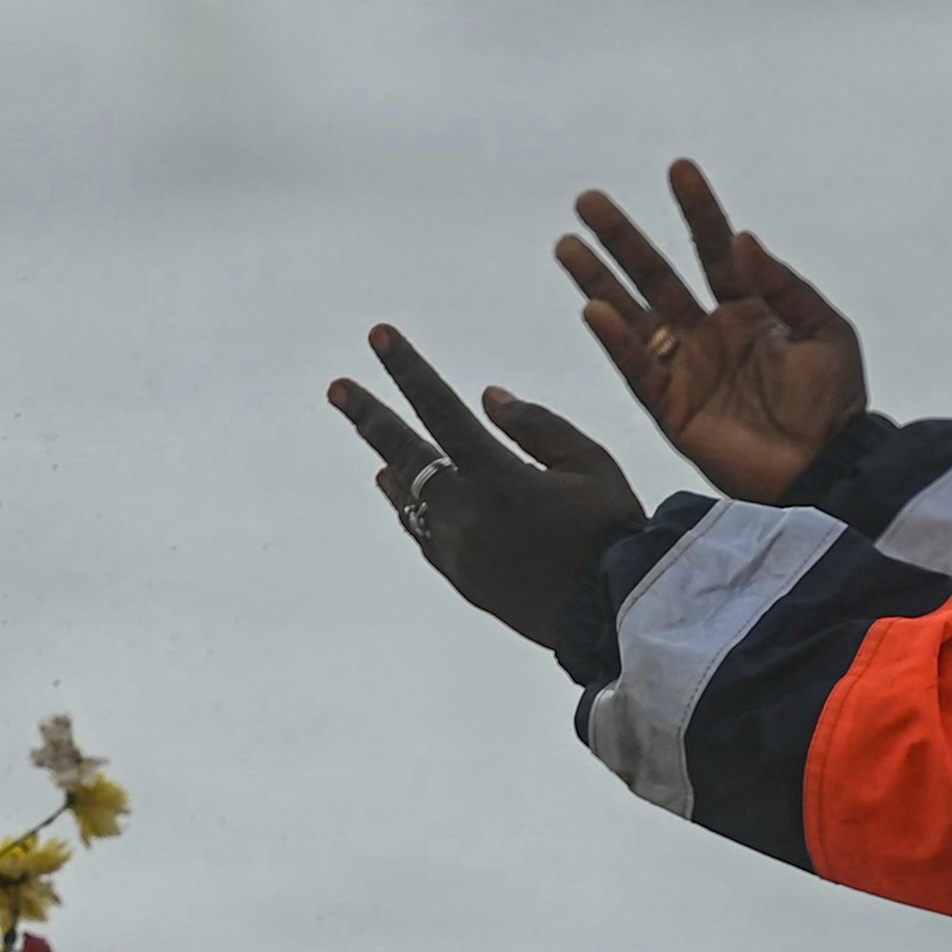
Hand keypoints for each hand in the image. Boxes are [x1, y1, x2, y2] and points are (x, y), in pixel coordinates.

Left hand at [326, 326, 648, 643]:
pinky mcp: (462, 580)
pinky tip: (403, 497)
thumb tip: (486, 396)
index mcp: (499, 478)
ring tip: (374, 444)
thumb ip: (537, 425)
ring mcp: (458, 552)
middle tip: (337, 388)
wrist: (613, 616)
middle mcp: (466, 514)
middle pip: (405, 455)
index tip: (378, 336)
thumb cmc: (613, 531)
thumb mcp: (590, 464)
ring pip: (409, 499)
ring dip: (391, 465)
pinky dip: (410, 509)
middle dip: (369, 416)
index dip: (406, 370)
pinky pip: (424, 535)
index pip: (440, 410)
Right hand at [555, 160, 863, 501]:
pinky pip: (638, 369)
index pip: (713, 248)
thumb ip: (783, 285)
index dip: (697, 210)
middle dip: (624, 239)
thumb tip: (742, 238)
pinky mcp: (673, 408)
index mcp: (748, 308)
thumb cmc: (836, 402)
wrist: (829, 470)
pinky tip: (594, 309)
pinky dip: (617, 340)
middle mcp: (710, 332)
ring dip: (600, 280)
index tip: (679, 168)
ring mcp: (688, 369)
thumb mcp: (825, 331)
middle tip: (589, 201)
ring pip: (634, 315)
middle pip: (657, 275)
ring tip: (567, 244)